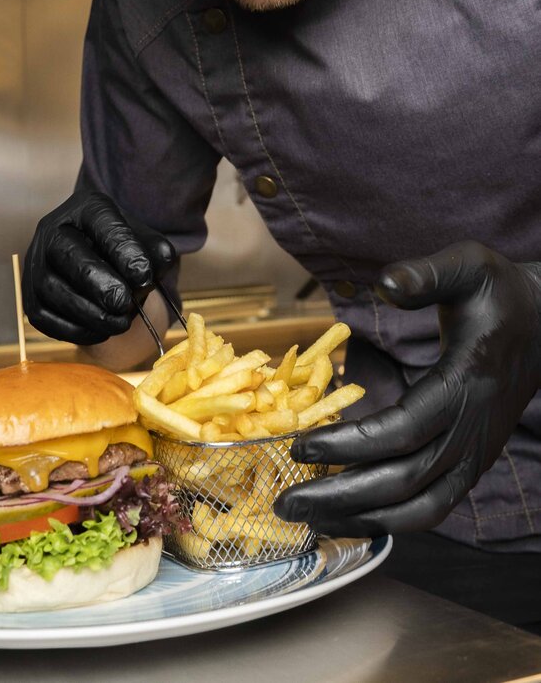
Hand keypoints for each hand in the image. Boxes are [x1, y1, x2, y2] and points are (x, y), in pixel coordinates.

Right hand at [22, 190, 176, 343]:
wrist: (94, 260)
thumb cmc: (121, 249)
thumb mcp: (144, 240)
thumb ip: (157, 252)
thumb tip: (153, 270)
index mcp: (85, 207)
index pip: (101, 222)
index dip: (123, 251)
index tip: (145, 276)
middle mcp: (52, 230)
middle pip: (68, 255)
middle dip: (99, 284)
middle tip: (125, 304)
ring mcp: (36, 264)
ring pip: (53, 290)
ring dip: (89, 313)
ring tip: (119, 323)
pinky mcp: (29, 296)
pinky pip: (44, 318)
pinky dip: (74, 330)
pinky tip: (100, 331)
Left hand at [275, 241, 540, 534]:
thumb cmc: (499, 292)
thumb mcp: (470, 266)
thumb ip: (427, 274)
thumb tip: (386, 282)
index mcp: (465, 386)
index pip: (402, 431)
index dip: (350, 445)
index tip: (300, 446)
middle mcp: (471, 431)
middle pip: (403, 482)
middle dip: (340, 497)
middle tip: (284, 501)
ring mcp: (474, 454)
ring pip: (419, 508)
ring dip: (361, 518)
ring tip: (307, 517)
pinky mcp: (471, 463)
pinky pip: (431, 506)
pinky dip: (389, 518)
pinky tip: (348, 515)